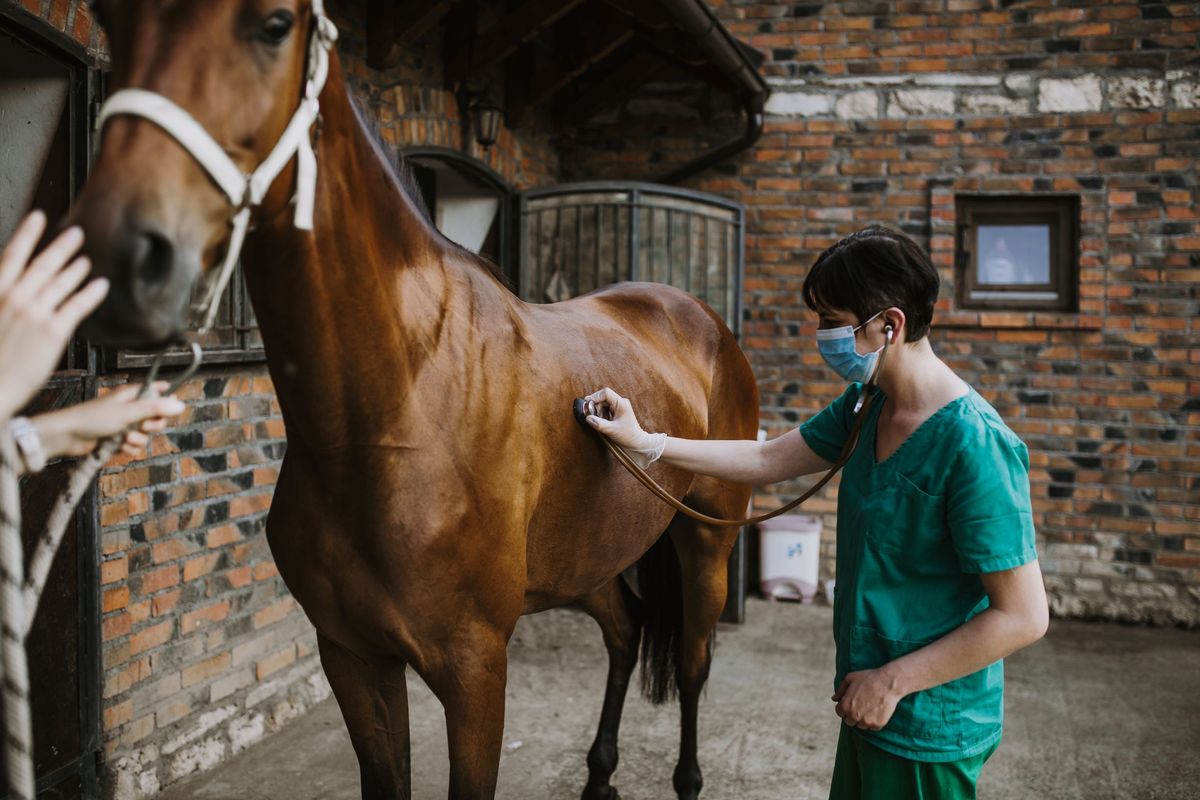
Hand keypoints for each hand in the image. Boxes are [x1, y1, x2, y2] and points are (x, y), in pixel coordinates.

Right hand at [0, 211, 109, 419]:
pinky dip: (90, 293)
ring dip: (76, 268)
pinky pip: (77, 306)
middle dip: (61, 247)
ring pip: (61, 283)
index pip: (11, 256)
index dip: (26, 234)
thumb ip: (1, 302)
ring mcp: (35, 313)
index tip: (37, 217)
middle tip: (76, 233)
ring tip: (86, 259)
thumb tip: (11, 291)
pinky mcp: (53, 331)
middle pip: (42, 265)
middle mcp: (14, 298)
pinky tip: (101, 286)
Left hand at [32, 383, 185, 461]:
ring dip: (138, 439)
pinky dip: (128, 448)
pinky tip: (118, 446)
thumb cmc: (92, 418)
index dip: (167, 400)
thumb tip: (181, 405)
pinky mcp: (119, 440)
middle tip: (142, 426)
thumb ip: (155, 409)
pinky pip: (135, 445)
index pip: (158, 392)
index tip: (171, 409)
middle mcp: (130, 408)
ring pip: (146, 434)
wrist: (66, 437)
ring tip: (124, 438)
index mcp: (132, 395)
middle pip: (157, 417)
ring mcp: (125, 425)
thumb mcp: (128, 412)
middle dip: (152, 426)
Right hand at [583, 387, 666, 468]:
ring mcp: (620, 406)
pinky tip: (604, 422)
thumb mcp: (611, 430)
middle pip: (603, 397)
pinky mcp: (618, 411)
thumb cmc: (628, 435)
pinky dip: (602, 414)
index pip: (605, 393)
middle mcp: (621, 402)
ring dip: (599, 411)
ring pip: (604, 403)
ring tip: (601, 421)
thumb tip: (587, 418)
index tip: (587, 404)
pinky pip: (606, 409)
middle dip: (596, 406)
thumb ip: (598, 424)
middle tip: (592, 416)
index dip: (595, 397)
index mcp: (621, 403)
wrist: (637, 442)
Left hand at [832, 668, 903, 730]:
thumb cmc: (868, 678)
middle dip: (853, 715)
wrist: (888, 683)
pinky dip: (875, 721)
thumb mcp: (850, 679)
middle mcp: (853, 716)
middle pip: (849, 722)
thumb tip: (834, 699)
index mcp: (845, 706)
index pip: (840, 713)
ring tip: (871, 707)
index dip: (845, 708)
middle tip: (862, 706)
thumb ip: (840, 690)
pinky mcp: (877, 724)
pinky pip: (873, 727)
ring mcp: (866, 721)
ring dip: (864, 719)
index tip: (853, 703)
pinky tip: (878, 710)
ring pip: (861, 725)